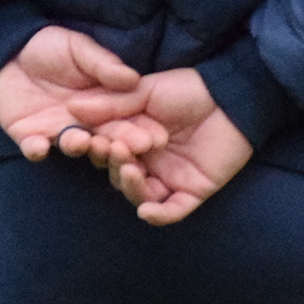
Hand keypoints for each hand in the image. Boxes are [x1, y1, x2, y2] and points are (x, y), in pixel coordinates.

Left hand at [0, 27, 149, 163]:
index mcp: (102, 101)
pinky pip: (34, 148)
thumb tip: (133, 78)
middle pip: (105, 137)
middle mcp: (84, 122)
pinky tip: (39, 147)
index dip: (141, 128)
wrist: (10, 50)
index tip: (158, 136)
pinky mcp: (29, 136)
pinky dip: (36, 149)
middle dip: (119, 145)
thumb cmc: (51, 45)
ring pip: (72, 145)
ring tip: (81, 141)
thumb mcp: (80, 49)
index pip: (127, 118)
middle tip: (133, 149)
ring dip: (77, 146)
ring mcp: (57, 130)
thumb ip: (104, 65)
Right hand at [75, 68, 253, 226]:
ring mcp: (169, 178)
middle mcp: (148, 162)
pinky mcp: (192, 190)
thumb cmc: (189, 89)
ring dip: (132, 186)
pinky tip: (147, 209)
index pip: (106, 153)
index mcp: (133, 140)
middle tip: (118, 150)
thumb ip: (112, 103)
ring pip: (141, 194)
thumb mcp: (147, 91)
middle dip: (116, 165)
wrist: (232, 94)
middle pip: (120, 175)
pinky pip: (172, 211)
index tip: (90, 140)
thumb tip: (71, 106)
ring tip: (132, 168)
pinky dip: (158, 214)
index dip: (97, 149)